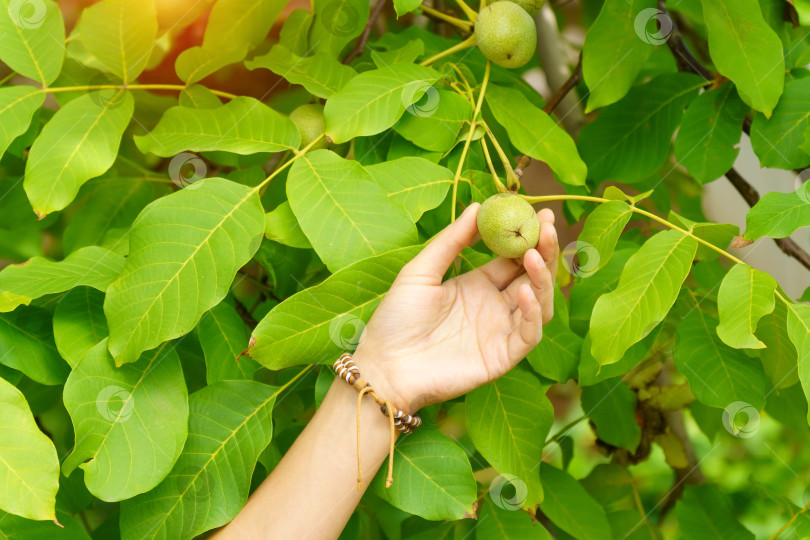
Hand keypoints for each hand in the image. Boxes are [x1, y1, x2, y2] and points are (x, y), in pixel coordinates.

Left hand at [352, 202, 557, 413]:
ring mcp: (500, 332)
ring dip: (542, 279)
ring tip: (535, 255)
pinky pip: (528, 334)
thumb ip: (451, 241)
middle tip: (548, 227)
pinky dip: (532, 313)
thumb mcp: (419, 272)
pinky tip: (525, 291)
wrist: (385, 366)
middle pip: (532, 277)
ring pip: (538, 304)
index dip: (528, 237)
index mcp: (477, 285)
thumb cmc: (395, 319)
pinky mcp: (502, 357)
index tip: (539, 213)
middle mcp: (494, 307)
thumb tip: (478, 205)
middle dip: (544, 251)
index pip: (513, 258)